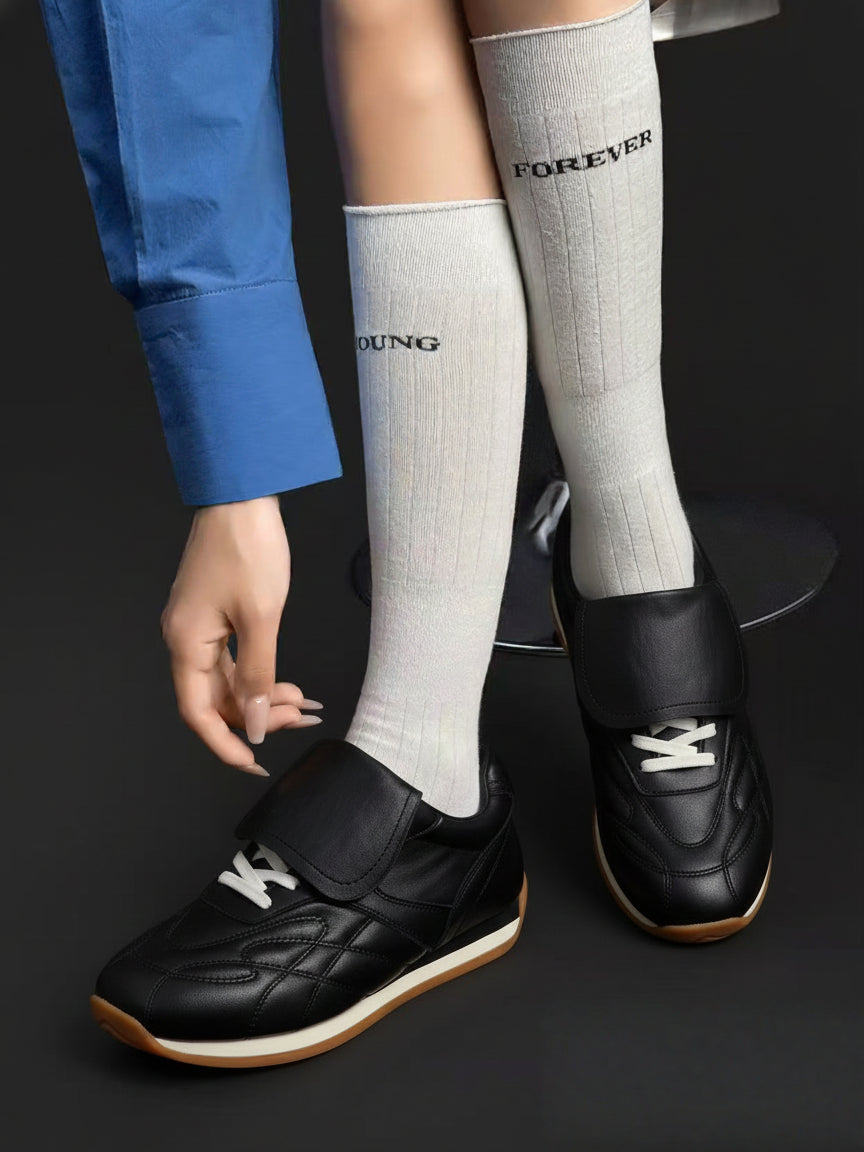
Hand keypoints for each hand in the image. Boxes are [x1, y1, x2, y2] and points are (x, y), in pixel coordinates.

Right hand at [160, 495, 321, 774]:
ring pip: (229, 680)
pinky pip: (233, 658)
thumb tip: (257, 724)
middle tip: (300, 721)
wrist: (241, 495)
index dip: (224, 744)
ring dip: (264, 696)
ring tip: (303, 704)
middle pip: (216, 699)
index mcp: (186, 643)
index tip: (254, 763)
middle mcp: (184, 639)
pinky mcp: (213, 613)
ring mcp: (198, 626)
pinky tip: (288, 683)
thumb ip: (259, 676)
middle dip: (258, 716)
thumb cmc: (248, 548)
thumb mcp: (261, 618)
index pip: (198, 713)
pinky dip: (260, 673)